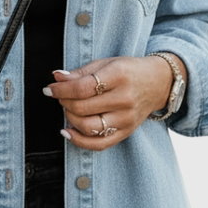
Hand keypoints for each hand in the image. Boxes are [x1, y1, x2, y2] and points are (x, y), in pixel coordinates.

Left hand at [43, 55, 181, 150]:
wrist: (158, 83)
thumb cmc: (129, 71)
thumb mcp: (106, 63)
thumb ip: (81, 72)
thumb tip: (57, 78)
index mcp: (119, 76)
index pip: (82, 88)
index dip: (61, 89)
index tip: (49, 88)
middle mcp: (124, 99)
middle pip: (82, 107)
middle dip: (64, 102)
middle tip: (59, 96)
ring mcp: (126, 119)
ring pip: (88, 127)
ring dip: (69, 118)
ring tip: (67, 109)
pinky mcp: (126, 132)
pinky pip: (99, 144)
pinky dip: (79, 141)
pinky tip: (67, 131)